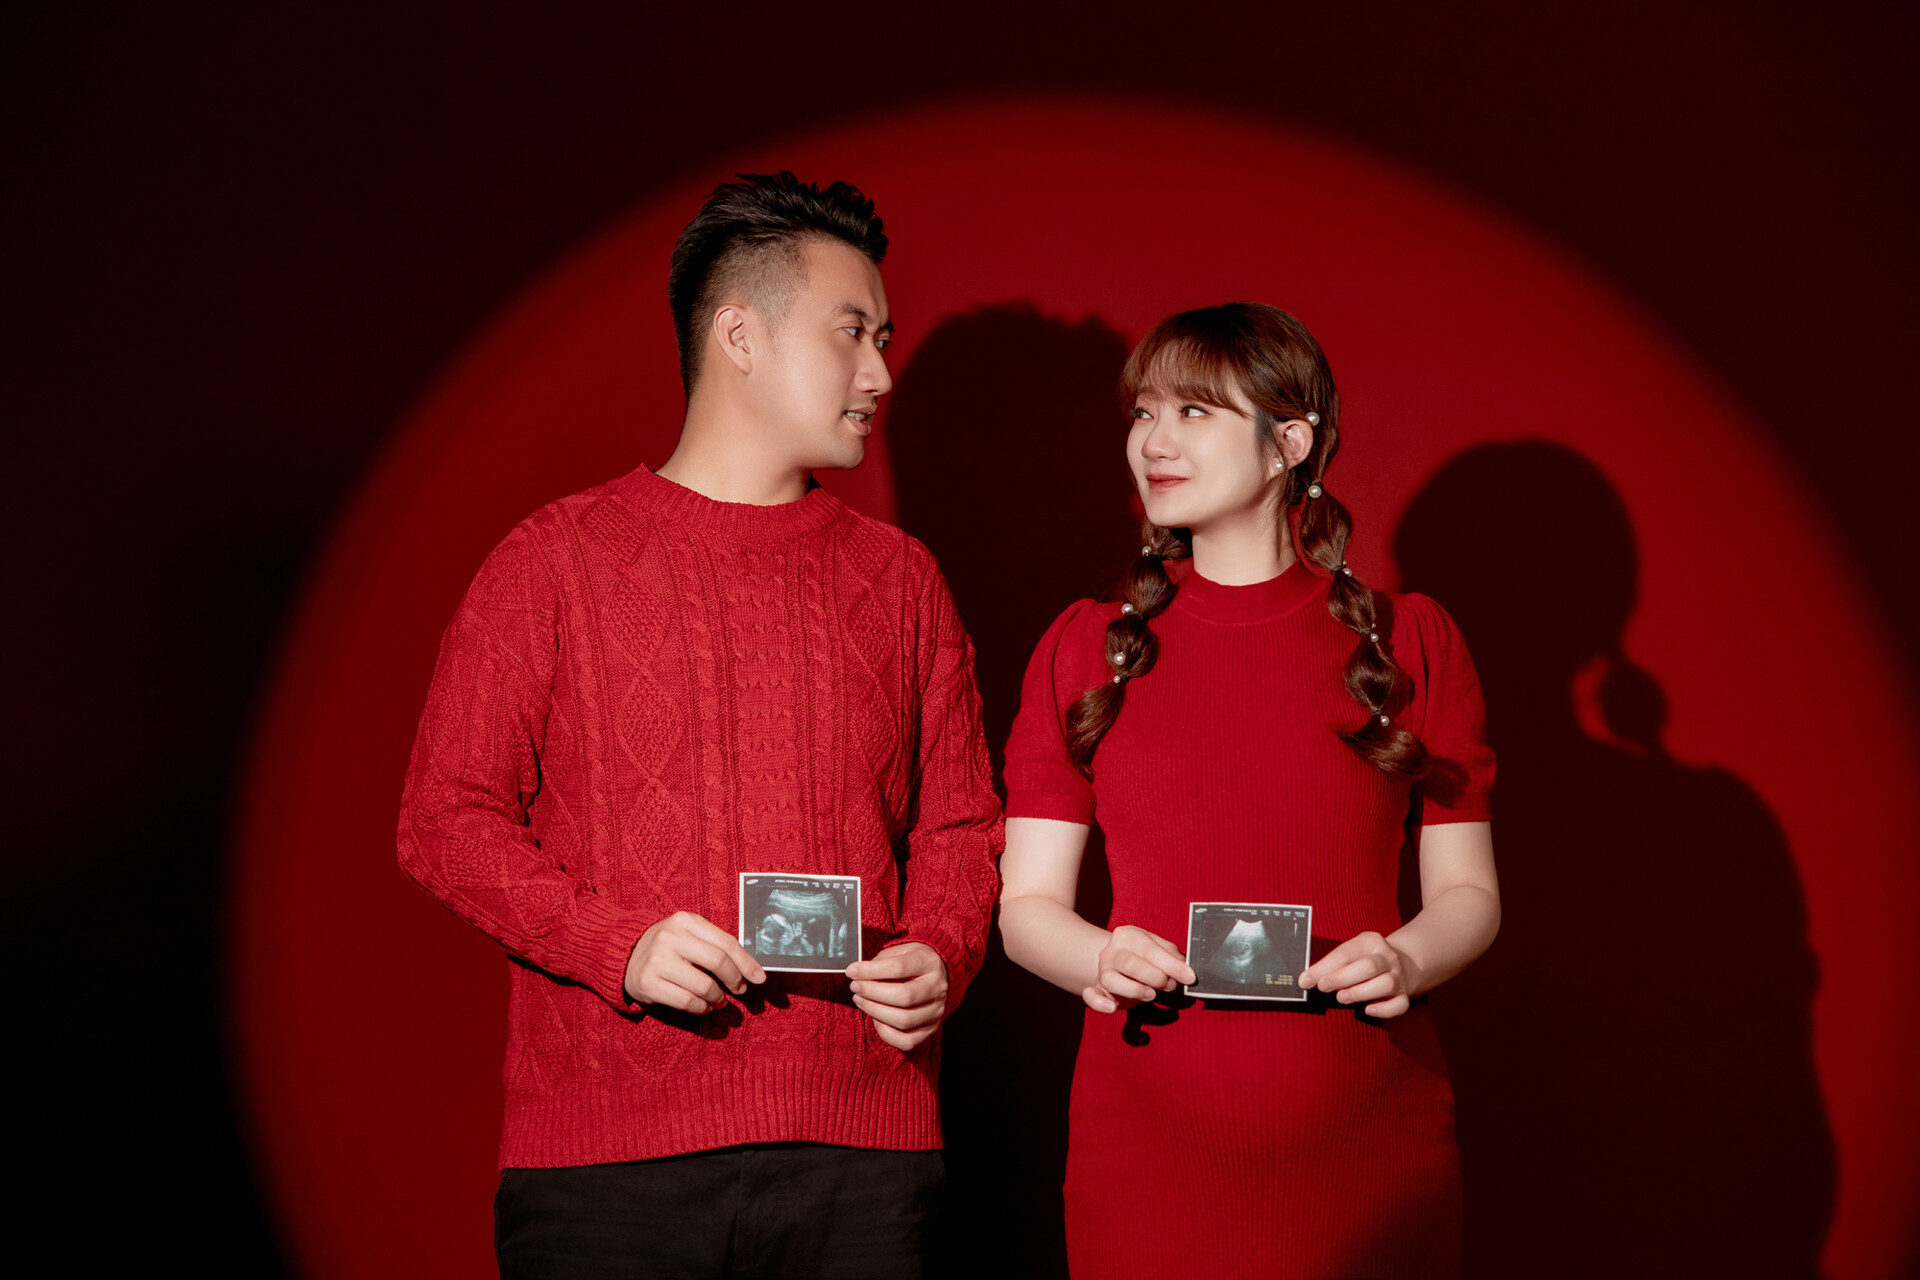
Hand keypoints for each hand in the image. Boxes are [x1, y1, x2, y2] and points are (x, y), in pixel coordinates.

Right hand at [624, 911, 766, 1013]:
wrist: (624, 954)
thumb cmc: (668, 946)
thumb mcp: (688, 934)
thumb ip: (714, 944)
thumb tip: (749, 967)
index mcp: (685, 921)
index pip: (726, 942)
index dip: (746, 962)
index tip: (759, 978)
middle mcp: (670, 937)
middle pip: (717, 962)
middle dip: (735, 980)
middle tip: (740, 990)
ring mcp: (657, 960)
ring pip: (704, 986)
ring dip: (718, 998)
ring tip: (720, 1001)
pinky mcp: (648, 983)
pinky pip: (687, 1001)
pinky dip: (702, 1008)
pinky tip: (704, 1006)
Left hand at [847, 942, 949, 1050]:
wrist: (932, 974)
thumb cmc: (908, 962)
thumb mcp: (896, 952)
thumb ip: (878, 963)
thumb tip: (857, 975)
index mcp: (929, 962)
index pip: (899, 968)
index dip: (871, 971)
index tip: (852, 971)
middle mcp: (937, 987)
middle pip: (904, 996)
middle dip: (872, 993)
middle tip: (855, 987)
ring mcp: (936, 1010)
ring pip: (904, 1020)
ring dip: (875, 1012)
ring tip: (860, 1000)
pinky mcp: (931, 1029)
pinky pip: (907, 1041)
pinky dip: (886, 1033)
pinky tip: (875, 1019)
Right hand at [1085, 925, 1195, 1013]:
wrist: (1117, 961)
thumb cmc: (1143, 956)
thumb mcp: (1157, 947)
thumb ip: (1172, 956)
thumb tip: (1185, 970)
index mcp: (1127, 935)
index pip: (1149, 950)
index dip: (1172, 965)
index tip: (1189, 977)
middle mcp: (1111, 952)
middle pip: (1130, 964)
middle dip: (1155, 977)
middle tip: (1168, 985)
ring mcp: (1102, 971)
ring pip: (1111, 980)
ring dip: (1135, 990)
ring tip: (1151, 994)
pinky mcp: (1097, 989)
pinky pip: (1091, 996)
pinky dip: (1100, 1004)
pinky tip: (1112, 1007)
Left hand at [1299, 930, 1415, 1016]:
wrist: (1404, 964)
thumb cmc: (1366, 960)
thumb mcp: (1351, 952)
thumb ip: (1331, 964)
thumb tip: (1306, 979)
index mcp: (1371, 942)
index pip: (1346, 953)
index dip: (1324, 967)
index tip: (1306, 980)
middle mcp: (1387, 958)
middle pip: (1368, 966)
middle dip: (1342, 978)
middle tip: (1323, 986)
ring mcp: (1398, 977)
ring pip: (1385, 984)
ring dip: (1360, 992)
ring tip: (1341, 998)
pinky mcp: (1404, 996)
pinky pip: (1399, 1004)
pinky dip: (1383, 1009)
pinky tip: (1367, 1010)